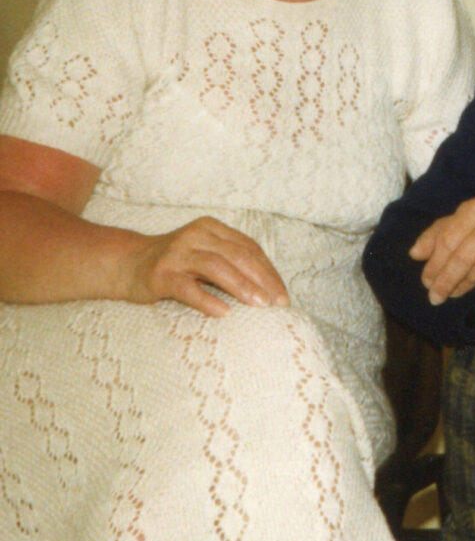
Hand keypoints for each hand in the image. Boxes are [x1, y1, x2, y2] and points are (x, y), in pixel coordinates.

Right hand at [123, 216, 288, 317]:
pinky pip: (187, 287)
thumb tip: (269, 288)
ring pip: (216, 267)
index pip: (248, 248)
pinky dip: (207, 300)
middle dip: (262, 280)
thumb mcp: (205, 254)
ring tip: (259, 305)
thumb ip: (231, 262)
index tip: (282, 295)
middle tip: (277, 303)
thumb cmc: (176, 263)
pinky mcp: (160, 274)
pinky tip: (224, 313)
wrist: (126, 264)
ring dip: (241, 286)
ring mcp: (177, 254)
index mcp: (211, 228)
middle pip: (237, 255)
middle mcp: (195, 235)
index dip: (268, 271)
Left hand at [412, 197, 474, 303]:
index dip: (434, 263)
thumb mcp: (455, 228)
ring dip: (465, 281)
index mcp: (472, 209)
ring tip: (453, 294)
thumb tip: (414, 253)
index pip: (447, 239)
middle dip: (446, 278)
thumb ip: (433, 238)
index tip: (426, 282)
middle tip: (435, 297)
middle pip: (463, 253)